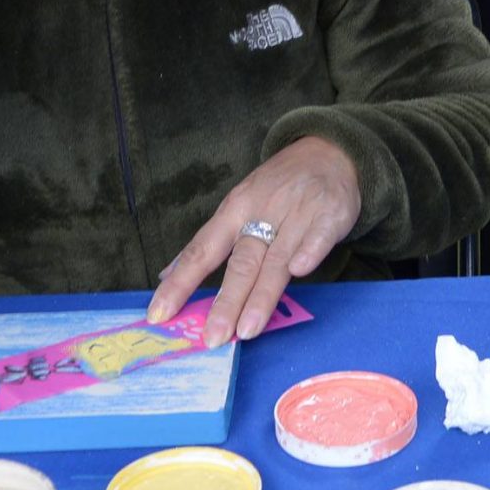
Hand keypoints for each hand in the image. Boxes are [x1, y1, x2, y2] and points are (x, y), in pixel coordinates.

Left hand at [147, 136, 359, 346]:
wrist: (329, 153)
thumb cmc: (276, 188)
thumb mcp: (236, 206)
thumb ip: (207, 243)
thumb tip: (167, 275)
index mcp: (234, 211)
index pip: (201, 251)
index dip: (180, 283)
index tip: (159, 314)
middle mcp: (262, 212)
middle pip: (241, 262)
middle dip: (225, 301)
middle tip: (213, 337)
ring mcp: (297, 214)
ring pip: (276, 259)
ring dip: (261, 295)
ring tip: (247, 330)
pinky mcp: (330, 215)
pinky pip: (318, 236)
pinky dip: (309, 252)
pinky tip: (300, 271)